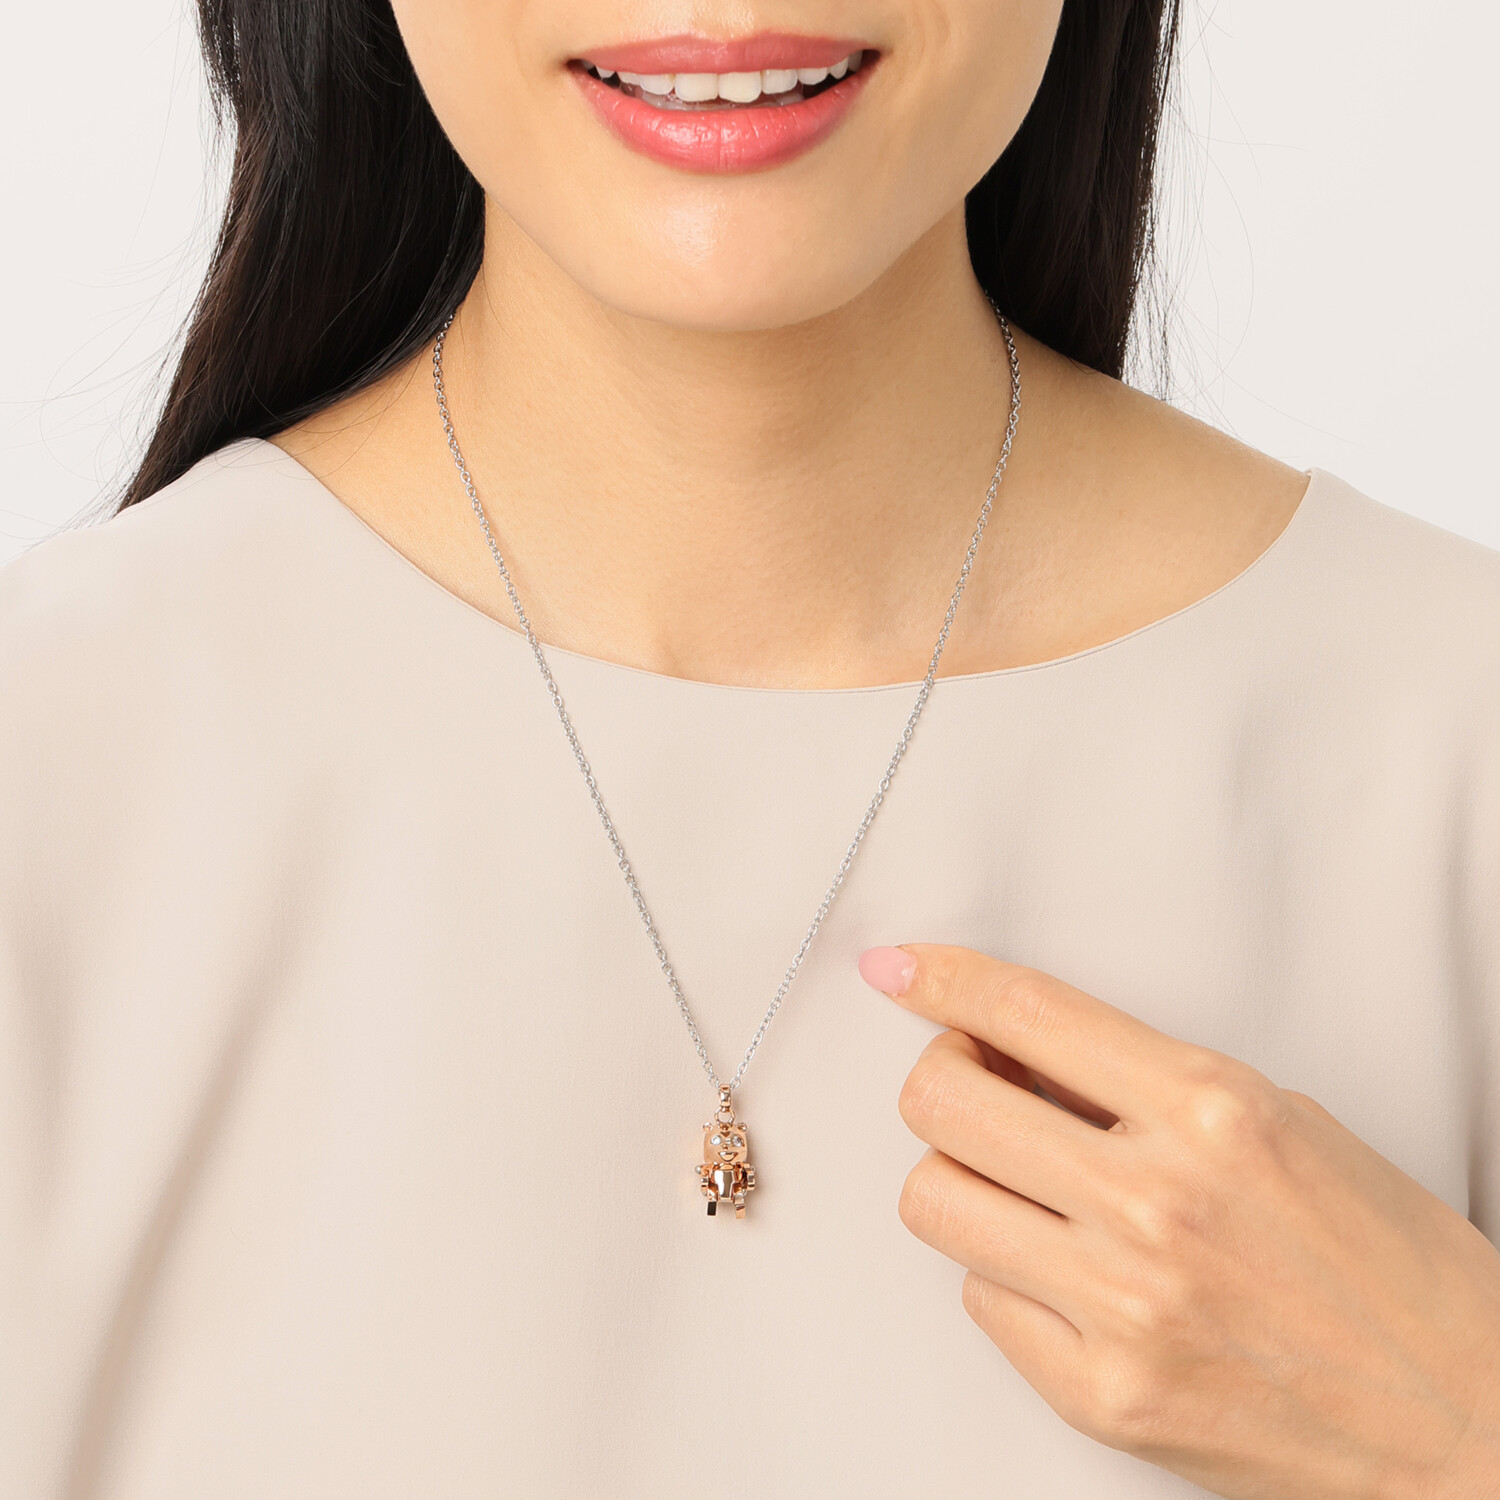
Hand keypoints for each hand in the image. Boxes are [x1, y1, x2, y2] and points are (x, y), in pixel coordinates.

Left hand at [857, 943, 1499, 1498]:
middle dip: (941, 1079)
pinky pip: (981, 1300)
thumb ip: (1144, 1082)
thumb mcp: (1280, 1122)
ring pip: (935, 1201)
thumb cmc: (1393, 1268)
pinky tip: (1069, 1275)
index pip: (1027, 1012)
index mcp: (1210, 1112)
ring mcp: (1122, 1308)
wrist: (1469, 1428)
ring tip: (1022, 1185)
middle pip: (942, 1104)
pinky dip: (1009, 1277)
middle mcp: (1155, 1204)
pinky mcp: (1102, 1396)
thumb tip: (1020, 1052)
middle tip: (977, 1085)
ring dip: (963, 1178)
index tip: (897, 969)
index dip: (942, 979)